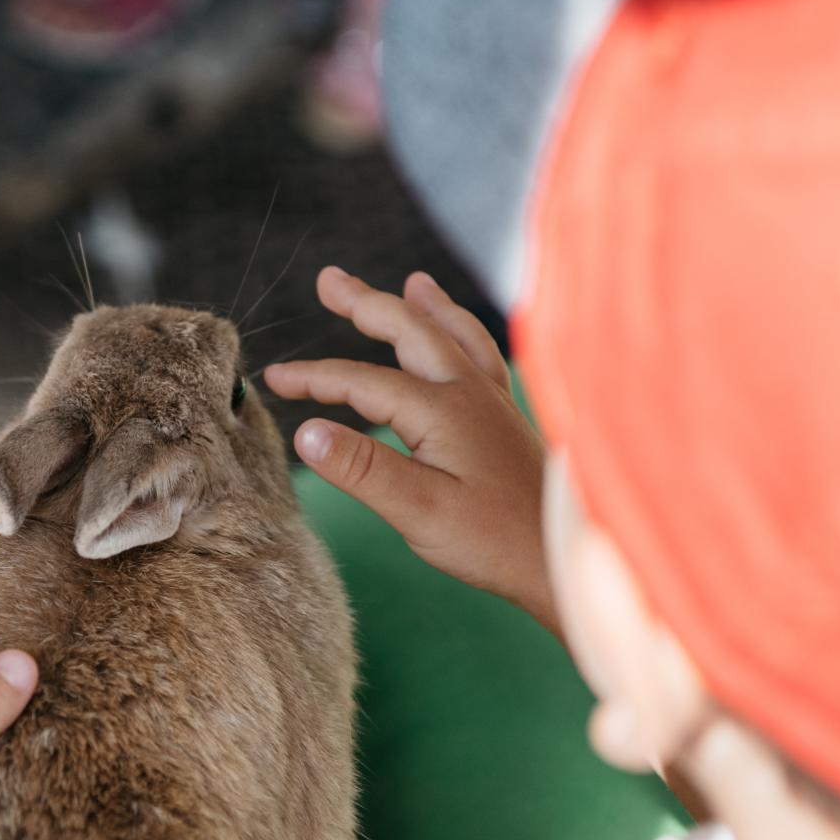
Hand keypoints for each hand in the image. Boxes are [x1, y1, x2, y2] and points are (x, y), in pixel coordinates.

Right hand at [265, 267, 554, 629]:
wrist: (565, 559)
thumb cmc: (493, 540)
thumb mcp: (417, 511)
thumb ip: (361, 469)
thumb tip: (306, 431)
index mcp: (442, 410)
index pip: (362, 382)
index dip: (314, 379)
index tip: (273, 380)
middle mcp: (470, 391)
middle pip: (412, 330)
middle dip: (367, 304)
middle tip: (330, 281)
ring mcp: (495, 402)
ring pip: (455, 336)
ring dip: (424, 307)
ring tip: (411, 282)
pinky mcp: (510, 420)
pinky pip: (483, 356)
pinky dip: (465, 334)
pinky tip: (463, 339)